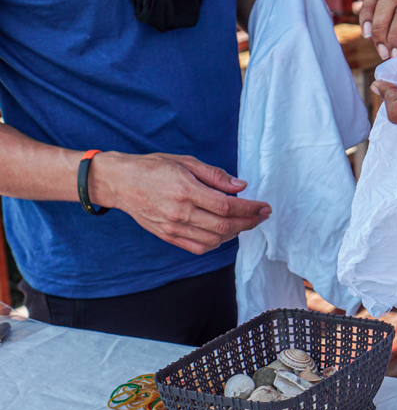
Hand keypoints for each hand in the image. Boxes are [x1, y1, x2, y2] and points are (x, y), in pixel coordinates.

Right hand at [90, 152, 271, 254]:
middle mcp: (180, 212)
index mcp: (186, 190)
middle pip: (225, 226)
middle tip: (262, 216)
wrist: (120, 182)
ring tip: (245, 222)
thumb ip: (215, 175)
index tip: (264, 207)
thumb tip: (241, 186)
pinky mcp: (168, 236)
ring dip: (235, 233)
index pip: (227, 206)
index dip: (250, 209)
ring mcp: (173, 227)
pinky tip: (224, 233)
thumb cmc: (153, 168)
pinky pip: (199, 247)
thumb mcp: (185, 162)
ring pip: (214, 239)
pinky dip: (217, 243)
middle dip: (249, 222)